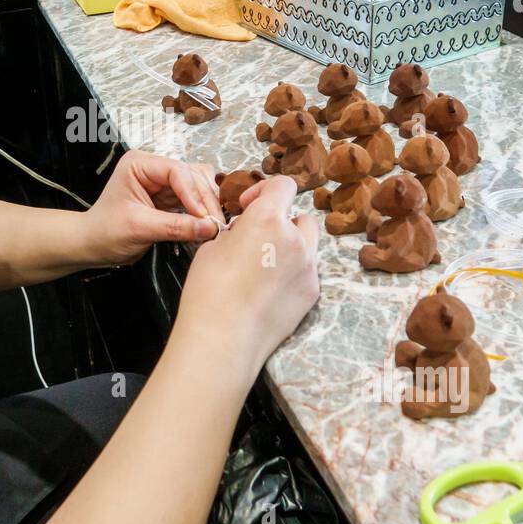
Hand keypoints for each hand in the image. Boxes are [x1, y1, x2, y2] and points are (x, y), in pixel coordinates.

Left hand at [82, 150, 224, 264]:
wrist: (94, 245)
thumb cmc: (107, 232)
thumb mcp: (140, 228)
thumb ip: (176, 226)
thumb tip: (209, 227)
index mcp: (139, 164)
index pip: (176, 170)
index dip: (194, 193)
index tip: (205, 217)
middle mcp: (153, 168)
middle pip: (192, 175)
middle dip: (204, 200)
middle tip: (216, 224)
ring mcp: (163, 181)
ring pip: (198, 184)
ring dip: (208, 203)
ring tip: (214, 225)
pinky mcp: (170, 197)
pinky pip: (195, 199)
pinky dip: (203, 211)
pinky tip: (208, 225)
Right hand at [171, 175, 319, 379]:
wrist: (224, 338)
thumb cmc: (210, 292)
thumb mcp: (213, 247)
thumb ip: (237, 231)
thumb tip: (245, 232)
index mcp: (268, 219)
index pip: (283, 185)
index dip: (264, 190)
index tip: (248, 206)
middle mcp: (296, 239)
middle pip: (300, 216)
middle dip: (281, 222)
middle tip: (256, 238)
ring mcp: (309, 267)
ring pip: (308, 243)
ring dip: (291, 245)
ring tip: (265, 265)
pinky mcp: (312, 292)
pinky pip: (308, 271)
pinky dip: (293, 272)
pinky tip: (269, 290)